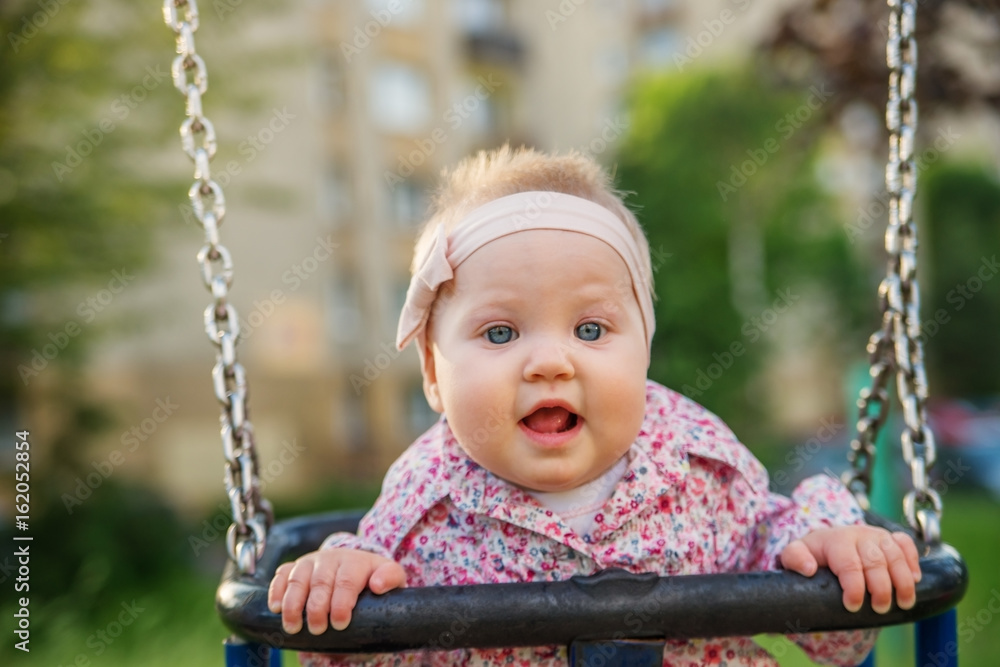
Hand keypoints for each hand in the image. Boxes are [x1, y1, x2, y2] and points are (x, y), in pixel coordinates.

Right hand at [268, 548, 406, 633]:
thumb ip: (390, 578)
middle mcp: (331, 558)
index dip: (342, 602)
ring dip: (292, 603)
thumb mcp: (391, 576)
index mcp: (355, 561)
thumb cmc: (374, 577)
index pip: (347, 580)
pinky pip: (282, 575)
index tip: (340, 623)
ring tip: (293, 627)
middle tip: (317, 629)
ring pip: (298, 578)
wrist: (356, 566)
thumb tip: (377, 585)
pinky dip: (276, 590)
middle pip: (320, 581)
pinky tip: (274, 608)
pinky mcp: (295, 567)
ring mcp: (310, 562)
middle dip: (316, 607)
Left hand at [780, 525, 921, 613]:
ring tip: (904, 603)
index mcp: (836, 540)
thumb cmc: (813, 554)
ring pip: (895, 555)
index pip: (849, 564)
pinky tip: (916, 580)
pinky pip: (906, 544)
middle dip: (880, 588)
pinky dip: (913, 560)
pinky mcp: (891, 539)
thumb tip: (808, 569)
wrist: (827, 542)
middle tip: (880, 608)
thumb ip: (794, 558)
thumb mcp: (795, 554)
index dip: (854, 587)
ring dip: (903, 580)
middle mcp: (859, 535)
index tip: (853, 606)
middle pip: (876, 561)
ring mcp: (878, 536)